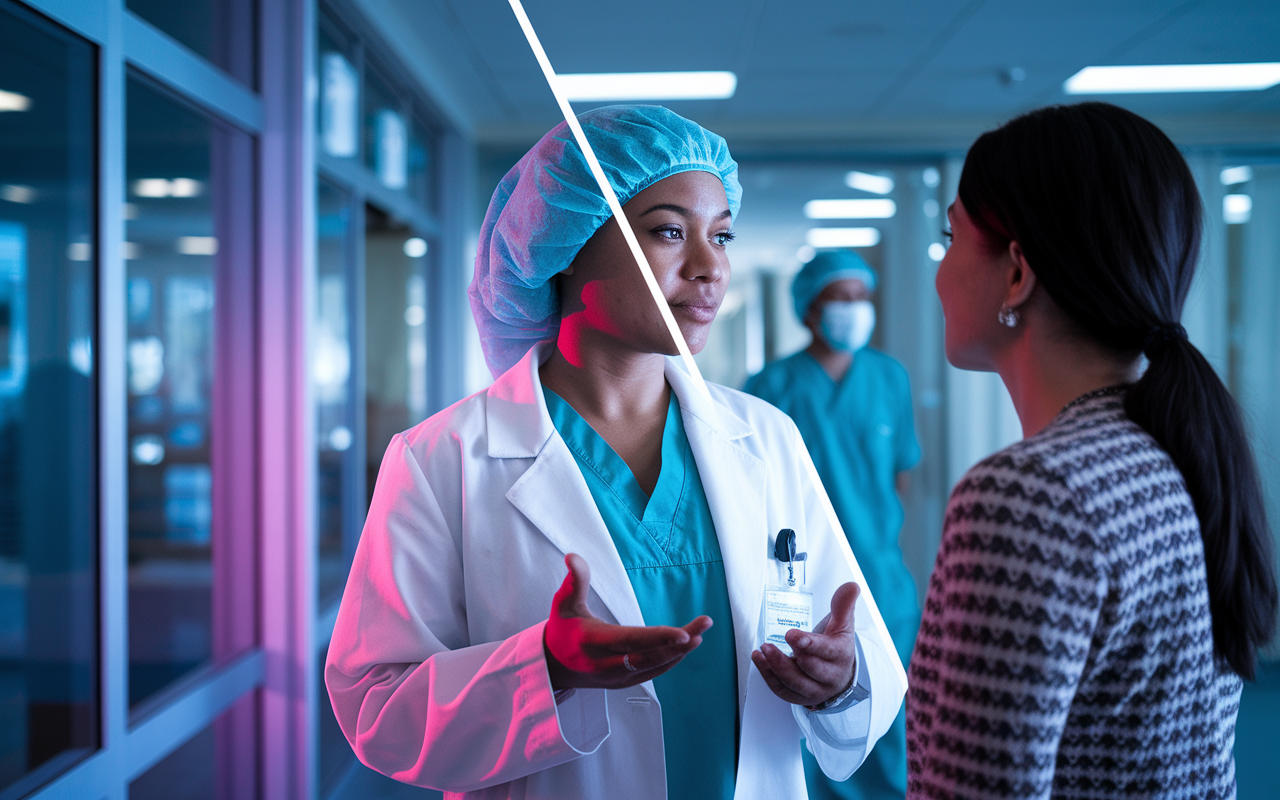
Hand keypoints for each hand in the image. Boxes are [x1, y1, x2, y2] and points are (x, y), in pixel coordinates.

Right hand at [543, 553, 711, 689]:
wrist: (553, 666)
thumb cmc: (562, 629)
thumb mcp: (564, 603)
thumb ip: (575, 580)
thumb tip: (573, 556)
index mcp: (592, 642)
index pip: (630, 640)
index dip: (658, 638)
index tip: (683, 633)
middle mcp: (605, 664)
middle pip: (648, 656)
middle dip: (679, 643)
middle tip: (703, 627)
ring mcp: (615, 677)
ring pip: (654, 667)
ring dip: (679, 652)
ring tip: (700, 633)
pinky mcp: (623, 683)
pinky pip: (652, 673)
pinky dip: (670, 660)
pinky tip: (685, 647)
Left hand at [751, 581, 858, 706]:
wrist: (840, 675)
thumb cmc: (838, 647)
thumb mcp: (843, 624)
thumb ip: (843, 605)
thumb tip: (851, 586)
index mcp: (841, 655)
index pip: (827, 651)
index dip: (809, 644)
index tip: (792, 635)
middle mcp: (830, 676)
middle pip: (810, 670)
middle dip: (789, 658)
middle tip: (770, 644)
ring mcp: (815, 690)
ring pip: (795, 683)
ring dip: (776, 667)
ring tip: (763, 650)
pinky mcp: (801, 697)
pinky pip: (783, 691)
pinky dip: (769, 677)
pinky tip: (760, 661)